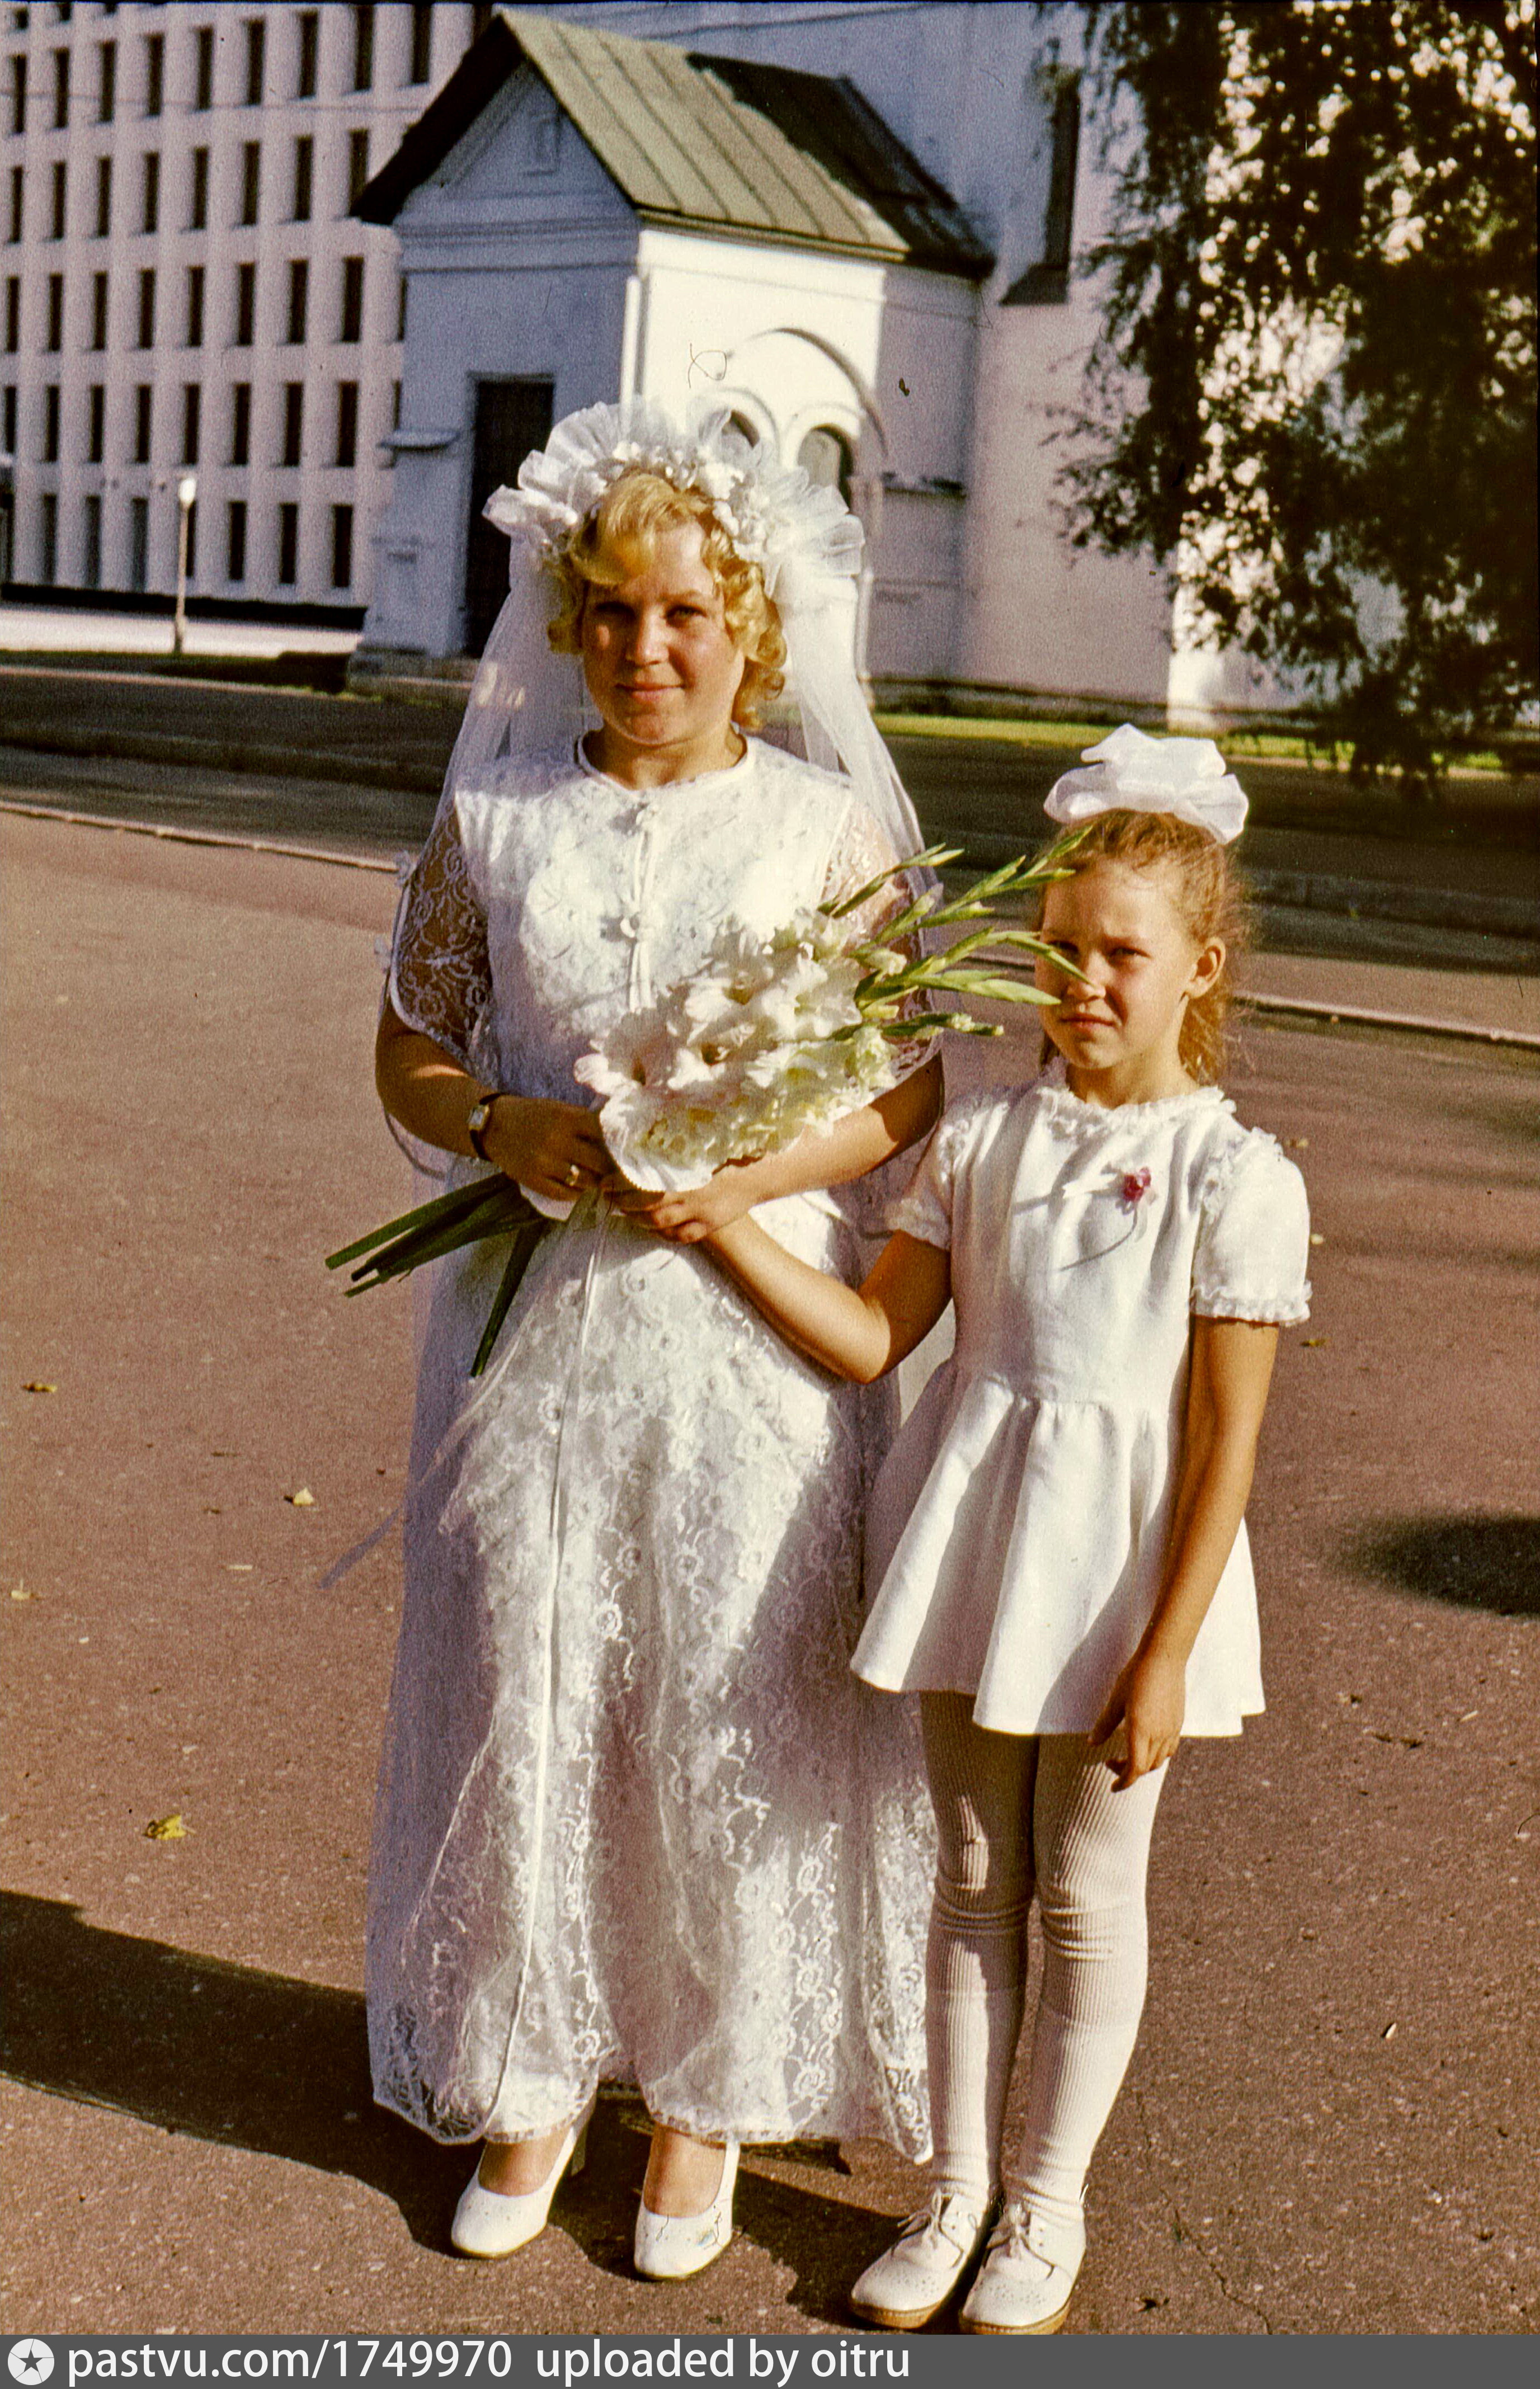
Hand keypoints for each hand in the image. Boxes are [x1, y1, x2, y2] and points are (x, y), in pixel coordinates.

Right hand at [482, 1096, 610, 1206]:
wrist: (492, 1125)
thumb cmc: (532, 1115)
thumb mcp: (558, 1108)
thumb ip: (584, 1120)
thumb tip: (615, 1136)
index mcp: (566, 1118)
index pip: (604, 1133)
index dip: (617, 1143)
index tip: (623, 1150)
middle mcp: (557, 1140)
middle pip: (599, 1161)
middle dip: (610, 1168)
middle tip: (617, 1172)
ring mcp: (544, 1162)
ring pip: (585, 1181)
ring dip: (594, 1182)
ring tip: (597, 1180)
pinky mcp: (532, 1179)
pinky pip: (564, 1194)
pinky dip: (575, 1193)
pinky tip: (578, 1188)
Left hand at [604, 1158, 764, 1244]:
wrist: (758, 1169)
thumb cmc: (725, 1151)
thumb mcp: (695, 1146)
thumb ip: (669, 1150)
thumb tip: (639, 1144)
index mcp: (681, 1170)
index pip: (639, 1180)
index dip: (618, 1184)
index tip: (603, 1183)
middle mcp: (688, 1192)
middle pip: (645, 1205)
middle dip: (623, 1203)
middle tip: (610, 1199)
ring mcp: (700, 1211)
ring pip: (660, 1223)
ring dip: (638, 1220)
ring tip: (626, 1213)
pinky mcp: (710, 1223)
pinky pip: (681, 1235)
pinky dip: (664, 1235)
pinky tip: (654, 1229)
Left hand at [1089, 1646, 1185, 1789]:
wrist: (1164, 1657)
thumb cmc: (1136, 1675)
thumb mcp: (1115, 1700)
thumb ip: (1104, 1725)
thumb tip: (1092, 1743)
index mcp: (1141, 1731)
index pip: (1135, 1769)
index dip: (1123, 1782)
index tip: (1112, 1787)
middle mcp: (1159, 1734)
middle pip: (1146, 1768)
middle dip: (1128, 1772)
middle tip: (1110, 1761)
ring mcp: (1172, 1729)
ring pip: (1160, 1760)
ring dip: (1144, 1764)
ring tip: (1128, 1754)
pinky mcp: (1179, 1721)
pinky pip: (1170, 1748)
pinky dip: (1157, 1754)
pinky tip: (1147, 1742)